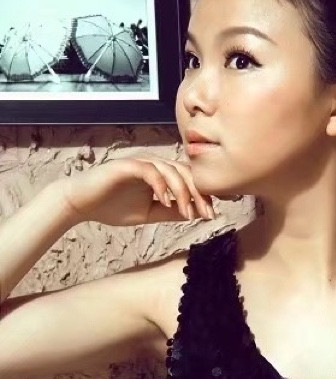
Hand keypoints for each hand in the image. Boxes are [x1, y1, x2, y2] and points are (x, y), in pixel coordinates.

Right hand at [58, 155, 216, 226]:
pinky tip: (166, 202)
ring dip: (183, 192)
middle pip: (186, 173)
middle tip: (207, 214)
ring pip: (171, 170)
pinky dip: (161, 185)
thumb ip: (171, 212)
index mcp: (161, 174)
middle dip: (200, 194)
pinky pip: (150, 171)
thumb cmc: (112, 207)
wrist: (80, 204)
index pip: (190, 180)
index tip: (211, 215)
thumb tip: (196, 214)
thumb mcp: (149, 213)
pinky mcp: (126, 165)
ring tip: (187, 213)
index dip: (203, 196)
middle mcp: (153, 164)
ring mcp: (140, 162)